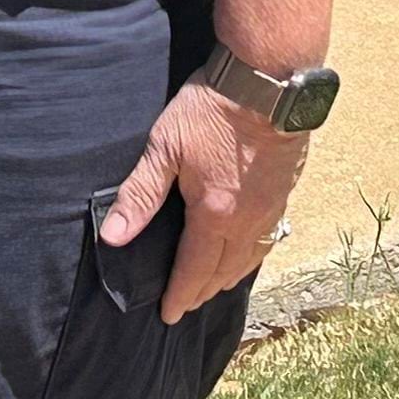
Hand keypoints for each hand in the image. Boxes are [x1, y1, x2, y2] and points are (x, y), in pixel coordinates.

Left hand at [102, 76, 307, 321]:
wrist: (268, 84)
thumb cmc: (212, 110)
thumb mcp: (166, 146)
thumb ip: (140, 194)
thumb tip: (114, 237)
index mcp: (214, 216)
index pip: (193, 270)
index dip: (179, 295)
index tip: (168, 315)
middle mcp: (246, 222)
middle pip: (222, 272)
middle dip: (201, 292)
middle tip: (185, 305)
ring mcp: (270, 210)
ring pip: (248, 260)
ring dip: (227, 279)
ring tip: (212, 286)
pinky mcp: (284, 194)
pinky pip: (267, 241)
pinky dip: (251, 257)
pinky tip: (246, 253)